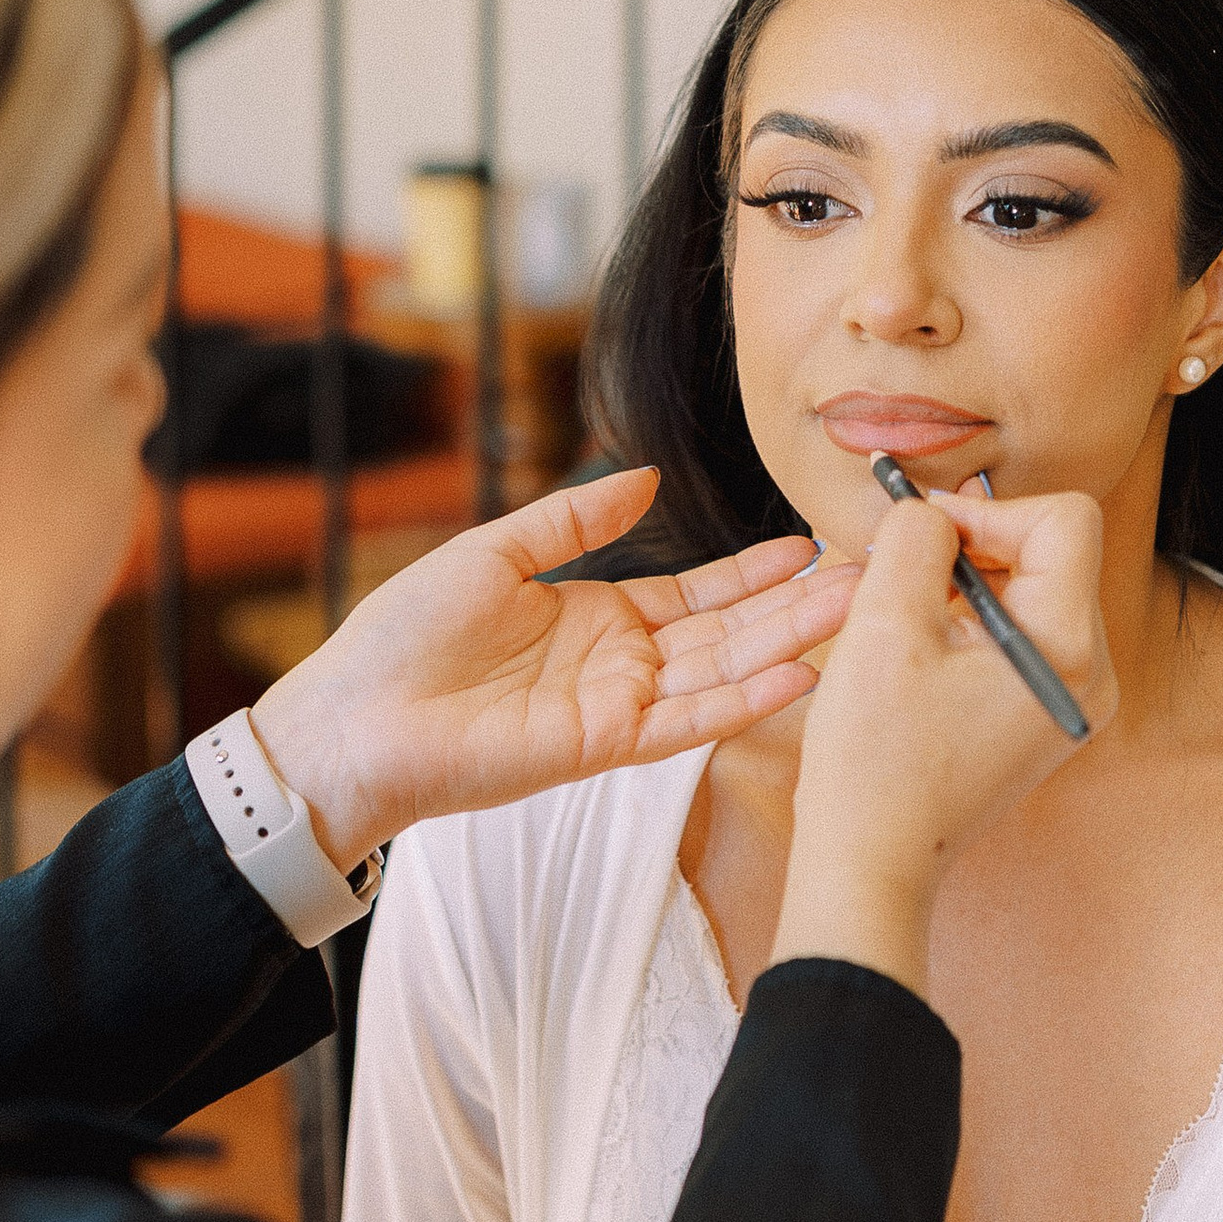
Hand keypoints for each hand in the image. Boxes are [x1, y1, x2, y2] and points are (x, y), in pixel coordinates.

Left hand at [252, 467, 853, 870]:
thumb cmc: (406, 635)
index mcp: (600, 618)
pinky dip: (742, 700)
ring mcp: (620, 707)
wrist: (356, 716)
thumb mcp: (497, 552)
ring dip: (790, 644)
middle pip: (730, 631)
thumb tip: (645, 477)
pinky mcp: (605, 745)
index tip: (813, 545)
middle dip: (798, 604)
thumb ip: (576, 520)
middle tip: (866, 575)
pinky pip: (688, 722)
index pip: (700, 594)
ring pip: (724, 671)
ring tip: (856, 611)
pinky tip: (797, 676)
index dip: (756, 572)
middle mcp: (623, 665)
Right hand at [772, 487, 1111, 995]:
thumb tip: (932, 508)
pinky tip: (921, 649)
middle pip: (1053, 551)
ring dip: (967, 580)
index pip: (1064, 520)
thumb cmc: (874, 758)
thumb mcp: (884, 623)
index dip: (987, 509)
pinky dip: (971, 618)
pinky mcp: (1043, 713)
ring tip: (906, 615)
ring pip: (1034, 588)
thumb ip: (917, 537)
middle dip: (975, 544)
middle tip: (901, 567)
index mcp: (1067, 650)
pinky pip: (1021, 631)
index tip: (922, 532)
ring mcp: (1072, 698)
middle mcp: (1091, 675)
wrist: (872, 862)